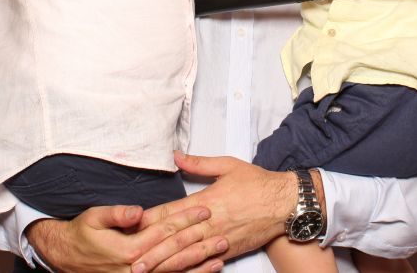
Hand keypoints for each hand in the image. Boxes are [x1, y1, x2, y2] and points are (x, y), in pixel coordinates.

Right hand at [27, 204, 224, 272]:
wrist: (67, 257)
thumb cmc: (82, 234)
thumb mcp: (94, 217)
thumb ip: (116, 214)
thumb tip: (138, 210)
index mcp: (128, 249)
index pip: (163, 231)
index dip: (185, 220)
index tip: (203, 210)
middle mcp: (136, 268)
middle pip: (174, 253)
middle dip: (199, 242)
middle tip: (221, 232)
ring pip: (175, 272)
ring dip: (199, 264)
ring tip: (220, 255)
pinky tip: (206, 271)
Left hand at [138, 153, 294, 267]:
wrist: (286, 203)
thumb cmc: (257, 183)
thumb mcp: (227, 165)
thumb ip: (199, 163)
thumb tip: (176, 155)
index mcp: (206, 200)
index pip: (171, 211)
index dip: (150, 220)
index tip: (130, 226)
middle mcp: (210, 222)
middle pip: (174, 237)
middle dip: (150, 250)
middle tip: (130, 260)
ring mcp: (220, 239)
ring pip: (186, 254)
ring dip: (165, 263)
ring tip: (146, 271)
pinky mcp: (229, 250)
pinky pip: (205, 262)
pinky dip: (190, 269)